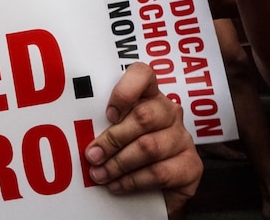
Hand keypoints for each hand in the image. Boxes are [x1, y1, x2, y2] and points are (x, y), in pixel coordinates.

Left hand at [85, 63, 200, 217]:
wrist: (154, 194)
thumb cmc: (127, 155)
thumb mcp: (114, 135)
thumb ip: (102, 127)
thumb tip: (76, 134)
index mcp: (149, 96)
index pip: (143, 74)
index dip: (125, 91)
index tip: (108, 114)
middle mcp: (169, 112)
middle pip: (143, 116)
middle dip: (113, 138)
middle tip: (92, 156)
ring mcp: (183, 138)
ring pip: (149, 147)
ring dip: (119, 163)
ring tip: (99, 175)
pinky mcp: (192, 165)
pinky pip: (159, 172)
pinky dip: (133, 181)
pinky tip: (117, 186)